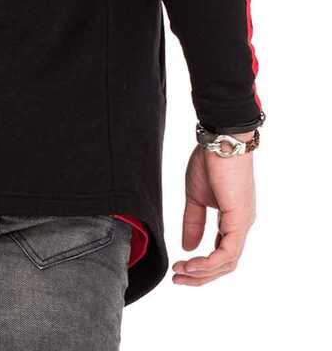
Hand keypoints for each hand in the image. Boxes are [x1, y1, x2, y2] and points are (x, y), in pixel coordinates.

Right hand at [172, 135, 255, 285]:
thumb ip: (193, 222)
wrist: (220, 140)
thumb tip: (188, 248)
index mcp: (232, 220)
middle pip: (225, 265)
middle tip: (177, 279)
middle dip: (200, 276)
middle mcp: (240, 226)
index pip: (220, 255)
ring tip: (180, 272)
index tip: (178, 270)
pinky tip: (192, 263)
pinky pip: (228, 252)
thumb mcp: (195, 196)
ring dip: (202, 272)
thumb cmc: (210, 161)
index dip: (200, 267)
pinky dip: (210, 262)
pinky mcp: (240, 220)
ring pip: (227, 263)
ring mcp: (242, 224)